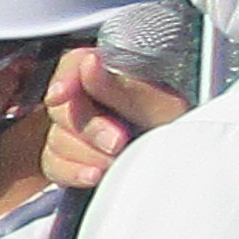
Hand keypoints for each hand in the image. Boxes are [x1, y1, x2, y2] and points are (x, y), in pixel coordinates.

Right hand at [46, 44, 191, 187]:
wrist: (186, 172)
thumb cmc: (181, 135)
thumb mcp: (163, 108)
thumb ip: (123, 88)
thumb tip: (90, 64)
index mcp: (114, 76)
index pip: (75, 64)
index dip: (65, 78)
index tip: (61, 95)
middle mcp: (91, 100)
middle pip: (62, 107)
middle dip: (89, 128)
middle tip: (117, 142)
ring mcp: (78, 131)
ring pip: (56, 138)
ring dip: (86, 153)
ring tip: (115, 162)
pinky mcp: (70, 160)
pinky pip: (53, 164)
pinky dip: (73, 171)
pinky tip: (94, 174)